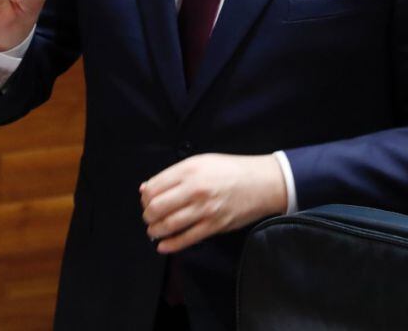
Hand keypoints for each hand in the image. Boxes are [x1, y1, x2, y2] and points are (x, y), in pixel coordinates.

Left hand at [139, 153, 287, 253]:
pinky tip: (163, 245)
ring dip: (155, 230)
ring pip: (168, 225)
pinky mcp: (214, 226)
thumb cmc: (231, 170)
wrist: (262, 182)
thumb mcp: (201, 161)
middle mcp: (195, 189)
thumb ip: (174, 174)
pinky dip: (170, 245)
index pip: (154, 187)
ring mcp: (204, 209)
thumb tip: (146, 188)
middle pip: (156, 207)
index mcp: (190, 170)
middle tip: (149, 216)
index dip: (145, 197)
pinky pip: (186, 239)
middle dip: (147, 215)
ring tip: (154, 230)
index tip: (146, 200)